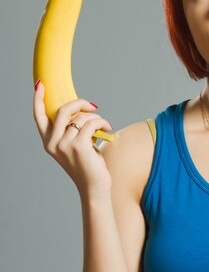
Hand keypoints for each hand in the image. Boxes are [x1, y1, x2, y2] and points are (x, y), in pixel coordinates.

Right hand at [33, 81, 113, 197]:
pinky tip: (108, 128)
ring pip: (81, 117)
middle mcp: (52, 143)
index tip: (41, 85)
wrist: (94, 187)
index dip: (38, 99)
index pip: (38, 116)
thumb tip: (80, 109)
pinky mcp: (79, 146)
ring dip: (96, 118)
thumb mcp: (75, 146)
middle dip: (79, 102)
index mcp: (48, 142)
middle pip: (62, 110)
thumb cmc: (88, 165)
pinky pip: (92, 123)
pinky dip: (102, 122)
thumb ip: (71, 130)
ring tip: (104, 125)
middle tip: (93, 106)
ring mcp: (64, 144)